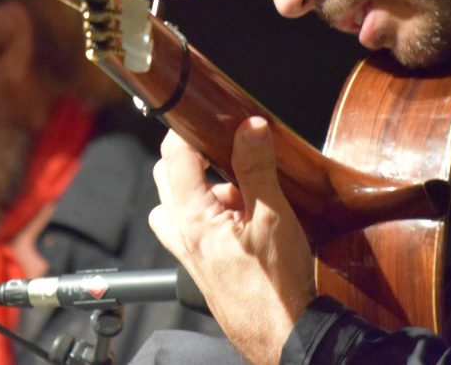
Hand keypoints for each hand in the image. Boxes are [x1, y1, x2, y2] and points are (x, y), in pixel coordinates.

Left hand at [149, 118, 315, 364]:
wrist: (283, 337)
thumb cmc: (277, 289)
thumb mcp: (273, 218)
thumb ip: (257, 168)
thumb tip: (249, 128)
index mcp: (192, 218)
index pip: (174, 155)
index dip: (188, 127)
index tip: (208, 113)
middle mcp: (180, 234)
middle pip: (167, 175)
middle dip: (193, 157)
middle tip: (229, 151)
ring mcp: (186, 252)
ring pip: (176, 202)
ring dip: (201, 188)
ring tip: (240, 192)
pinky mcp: (198, 265)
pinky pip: (189, 227)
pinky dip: (209, 213)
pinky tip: (244, 220)